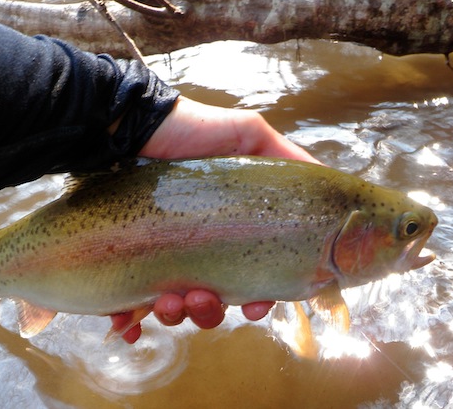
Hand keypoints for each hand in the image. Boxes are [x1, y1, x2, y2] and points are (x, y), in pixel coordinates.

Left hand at [112, 96, 319, 343]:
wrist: (134, 125)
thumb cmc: (192, 130)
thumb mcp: (248, 135)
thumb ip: (288, 156)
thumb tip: (327, 180)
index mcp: (228, 233)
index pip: (251, 279)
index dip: (258, 300)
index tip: (255, 306)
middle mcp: (195, 250)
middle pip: (211, 303)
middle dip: (209, 311)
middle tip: (200, 298)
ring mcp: (158, 258)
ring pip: (173, 308)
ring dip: (174, 315)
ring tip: (166, 300)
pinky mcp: (125, 260)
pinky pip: (127, 305)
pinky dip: (131, 322)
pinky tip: (127, 326)